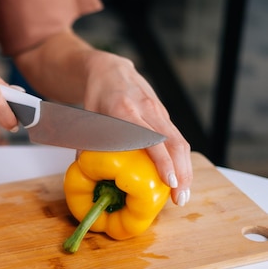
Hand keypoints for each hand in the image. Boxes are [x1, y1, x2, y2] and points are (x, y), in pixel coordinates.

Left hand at [82, 51, 191, 205]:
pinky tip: (179, 178)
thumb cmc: (96, 95)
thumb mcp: (87, 116)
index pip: (150, 138)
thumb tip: (83, 168)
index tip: (169, 181)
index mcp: (125, 110)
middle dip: (181, 172)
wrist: (109, 70)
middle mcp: (147, 109)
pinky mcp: (164, 115)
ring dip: (185, 169)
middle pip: (174, 142)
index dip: (162, 161)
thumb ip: (87, 141)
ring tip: (183, 194)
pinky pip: (177, 139)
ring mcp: (159, 111)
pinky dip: (181, 160)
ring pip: (180, 141)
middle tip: (180, 198)